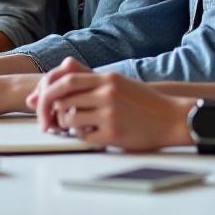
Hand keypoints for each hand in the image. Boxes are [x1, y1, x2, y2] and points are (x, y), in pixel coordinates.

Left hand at [30, 57, 190, 151]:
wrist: (172, 118)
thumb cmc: (145, 103)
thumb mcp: (120, 83)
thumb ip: (94, 82)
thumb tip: (62, 81)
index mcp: (107, 79)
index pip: (66, 79)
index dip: (49, 90)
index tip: (41, 101)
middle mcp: (107, 93)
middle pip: (62, 98)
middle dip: (48, 110)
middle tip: (46, 120)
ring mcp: (109, 114)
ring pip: (69, 118)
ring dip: (65, 124)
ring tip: (74, 126)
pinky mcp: (113, 134)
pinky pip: (83, 136)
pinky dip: (81, 136)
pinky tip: (90, 135)